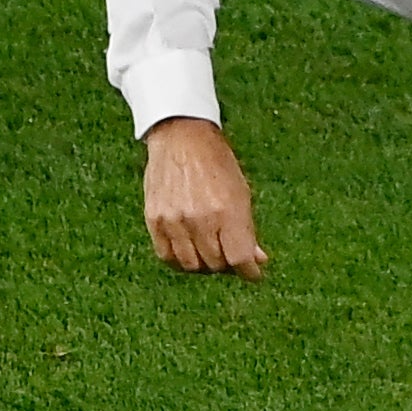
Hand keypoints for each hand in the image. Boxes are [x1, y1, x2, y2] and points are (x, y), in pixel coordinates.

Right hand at [142, 117, 268, 277]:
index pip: (240, 259)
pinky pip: (167, 256)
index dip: (249, 272)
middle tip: (229, 253)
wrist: (181, 137)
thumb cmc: (217, 164)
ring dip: (203, 264)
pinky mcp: (154, 220)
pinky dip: (180, 259)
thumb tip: (257, 261)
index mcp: (227, 212)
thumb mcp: (242, 193)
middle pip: (216, 265)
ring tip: (209, 251)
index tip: (252, 273)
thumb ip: (248, 230)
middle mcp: (200, 220)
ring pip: (191, 265)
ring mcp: (174, 221)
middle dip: (227, 264)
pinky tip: (189, 249)